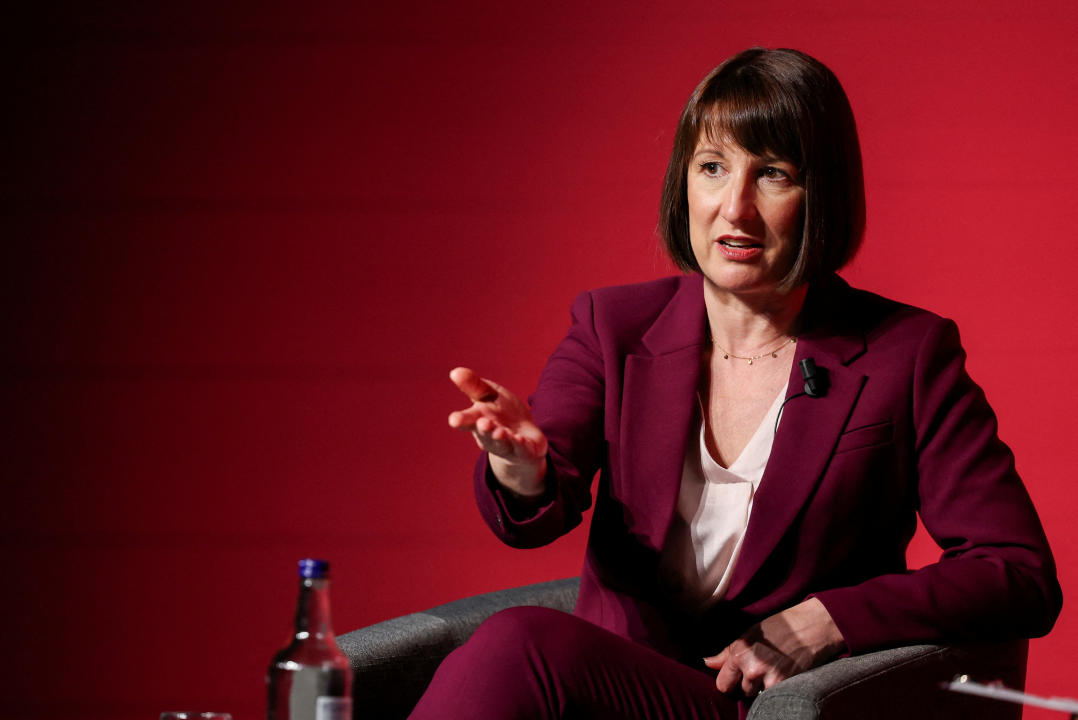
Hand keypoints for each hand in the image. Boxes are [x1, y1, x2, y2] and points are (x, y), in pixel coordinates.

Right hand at [447, 367, 548, 496]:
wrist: (525, 436)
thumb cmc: (502, 411)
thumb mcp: (489, 394)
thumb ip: (473, 385)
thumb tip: (455, 372)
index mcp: (478, 420)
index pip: (467, 420)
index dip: (460, 420)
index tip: (454, 420)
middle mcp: (490, 436)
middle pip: (485, 433)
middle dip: (484, 429)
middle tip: (483, 423)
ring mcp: (507, 445)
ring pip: (502, 443)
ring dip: (501, 438)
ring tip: (500, 432)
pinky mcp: (524, 451)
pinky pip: (522, 449)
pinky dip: (521, 445)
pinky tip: (520, 439)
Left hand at [704, 598, 845, 697]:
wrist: (811, 626)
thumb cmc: (780, 627)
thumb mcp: (749, 634)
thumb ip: (727, 652)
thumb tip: (707, 663)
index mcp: (738, 650)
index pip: (722, 683)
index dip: (729, 681)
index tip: (735, 678)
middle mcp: (749, 665)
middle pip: (738, 691)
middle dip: (744, 685)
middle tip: (758, 672)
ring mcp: (766, 676)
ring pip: (753, 695)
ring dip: (759, 689)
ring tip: (771, 671)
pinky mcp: (782, 684)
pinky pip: (769, 697)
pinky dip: (774, 691)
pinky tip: (781, 677)